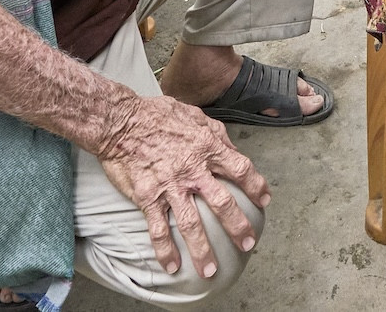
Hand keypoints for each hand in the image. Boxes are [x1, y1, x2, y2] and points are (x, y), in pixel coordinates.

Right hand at [95, 94, 269, 277]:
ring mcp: (169, 185)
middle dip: (237, 226)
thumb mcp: (195, 115)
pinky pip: (158, 228)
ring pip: (190, 224)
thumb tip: (233, 150)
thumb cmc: (158, 114)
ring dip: (202, 250)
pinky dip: (165, 250)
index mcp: (207, 147)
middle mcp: (192, 169)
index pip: (241, 169)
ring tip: (210, 271)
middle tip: (247, 243)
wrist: (120, 120)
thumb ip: (216, 133)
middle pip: (222, 203)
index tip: (264, 201)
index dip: (256, 186)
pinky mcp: (147, 196)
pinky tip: (171, 266)